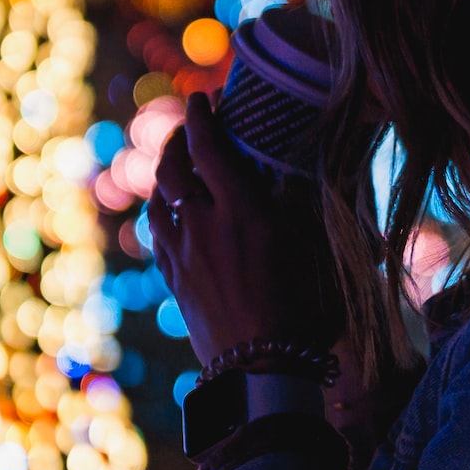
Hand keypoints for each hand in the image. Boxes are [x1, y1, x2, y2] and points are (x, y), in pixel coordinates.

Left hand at [145, 93, 340, 367]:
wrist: (261, 369)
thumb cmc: (302, 313)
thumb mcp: (311, 252)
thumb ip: (296, 208)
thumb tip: (289, 177)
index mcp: (245, 213)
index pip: (210, 147)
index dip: (202, 117)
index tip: (203, 99)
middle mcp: (205, 226)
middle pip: (173, 167)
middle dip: (177, 139)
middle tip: (189, 127)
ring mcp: (183, 254)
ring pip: (159, 199)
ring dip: (165, 174)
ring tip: (177, 165)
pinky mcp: (174, 280)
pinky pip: (158, 232)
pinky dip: (162, 209)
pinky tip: (170, 210)